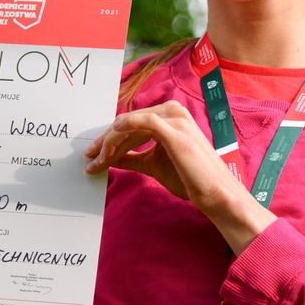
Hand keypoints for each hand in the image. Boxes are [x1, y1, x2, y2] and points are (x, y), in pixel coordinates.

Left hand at [84, 100, 275, 252]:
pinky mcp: (175, 131)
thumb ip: (132, 156)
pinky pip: (143, 123)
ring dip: (110, 143)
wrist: (215, 193)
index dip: (110, 139)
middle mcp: (172, 111)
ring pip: (130, 124)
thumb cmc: (189, 178)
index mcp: (170, 116)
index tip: (93, 155)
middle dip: (106, 142)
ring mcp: (175, 119)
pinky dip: (123, 130)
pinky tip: (109, 144)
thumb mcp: (153, 164)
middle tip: (89, 159)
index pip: (132, 124)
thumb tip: (109, 157)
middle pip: (128, 123)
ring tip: (96, 162)